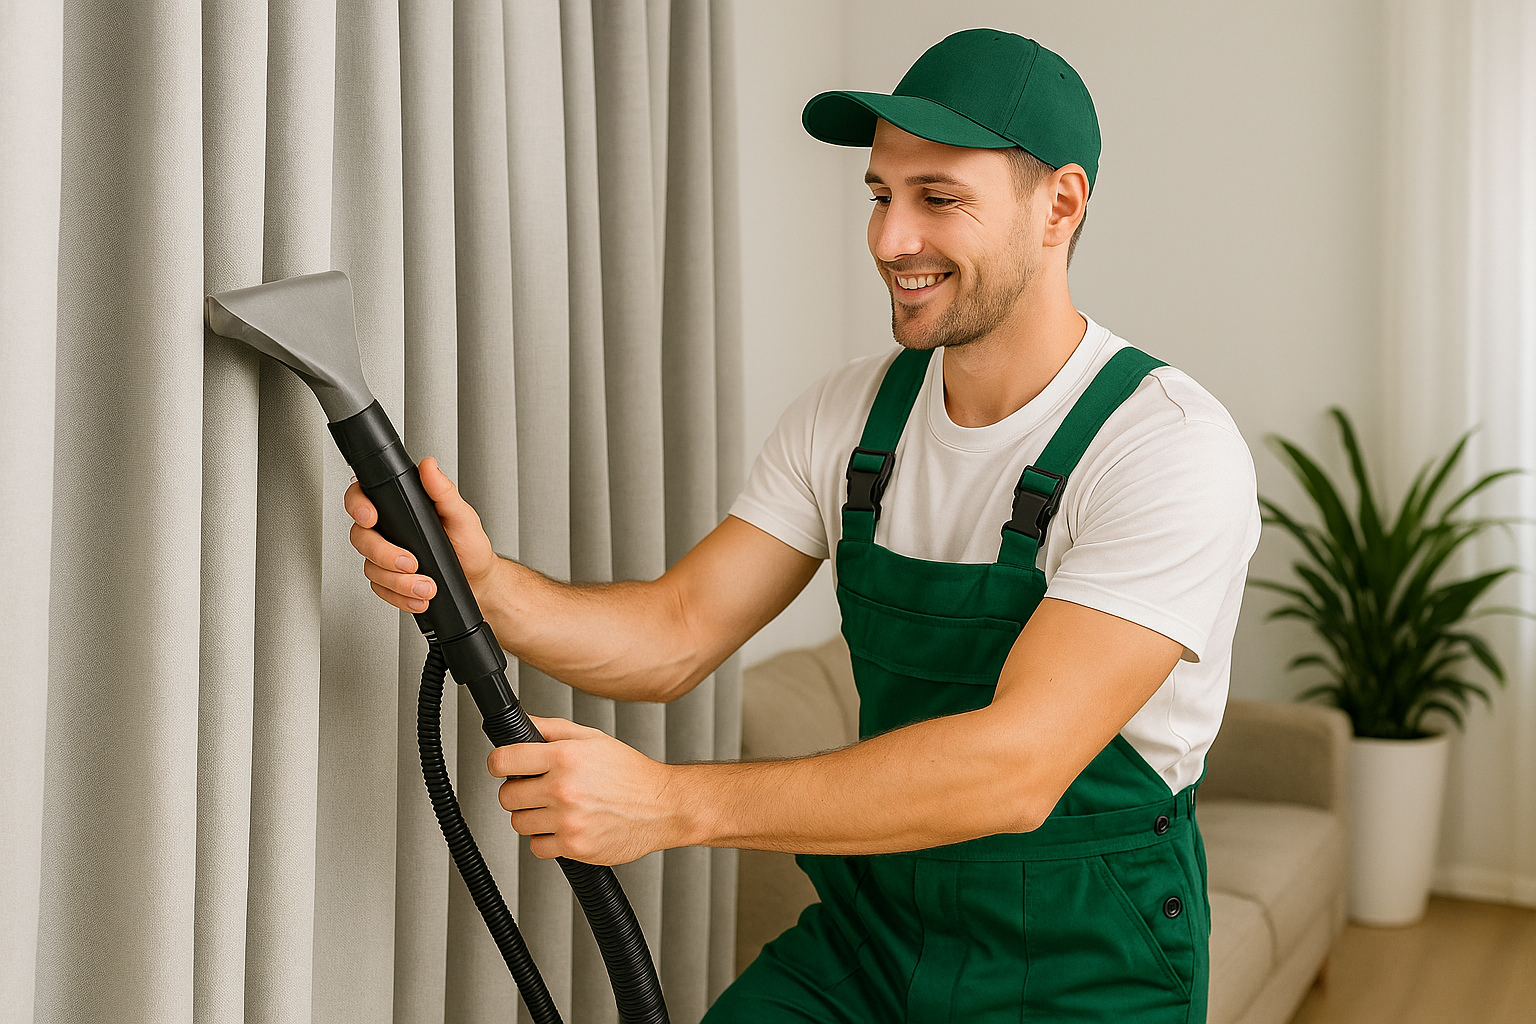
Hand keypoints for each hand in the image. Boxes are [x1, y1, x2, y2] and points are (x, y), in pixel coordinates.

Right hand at [344, 456, 498, 612]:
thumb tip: (429, 466)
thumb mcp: (462, 516)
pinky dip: (399, 597)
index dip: (358, 505)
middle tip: (411, 563)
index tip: (371, 517)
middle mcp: (389, 530)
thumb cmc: (470, 546)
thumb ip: (443, 492)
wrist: (478, 582)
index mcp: (401, 508)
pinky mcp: (389, 581)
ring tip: (427, 586)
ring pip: (371, 568)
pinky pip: (380, 590)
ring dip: (398, 582)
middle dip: (384, 554)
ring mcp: (386, 557)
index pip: (364, 497)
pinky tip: (419, 597)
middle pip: (361, 538)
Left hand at [488, 716, 685, 864]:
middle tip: (538, 789)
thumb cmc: (630, 773)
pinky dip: (546, 840)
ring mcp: (568, 820)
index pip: (504, 760)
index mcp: (565, 757)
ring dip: (532, 817)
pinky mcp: (574, 846)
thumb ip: (552, 729)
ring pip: (519, 823)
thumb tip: (522, 722)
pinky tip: (564, 826)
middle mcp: (564, 788)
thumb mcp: (592, 738)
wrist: (663, 806)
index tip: (504, 766)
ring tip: (555, 808)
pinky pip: (537, 847)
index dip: (499, 763)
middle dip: (519, 792)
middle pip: (507, 796)